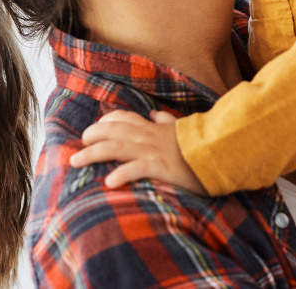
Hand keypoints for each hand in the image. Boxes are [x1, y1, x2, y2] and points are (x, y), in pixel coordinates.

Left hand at [70, 109, 206, 193]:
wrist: (220, 151)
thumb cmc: (200, 142)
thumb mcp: (182, 128)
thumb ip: (167, 121)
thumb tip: (156, 114)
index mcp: (153, 128)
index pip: (124, 118)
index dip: (106, 122)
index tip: (94, 128)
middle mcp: (148, 136)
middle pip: (112, 131)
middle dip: (91, 137)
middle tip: (76, 148)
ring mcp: (152, 151)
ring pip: (116, 147)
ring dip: (93, 153)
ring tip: (76, 161)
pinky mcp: (161, 167)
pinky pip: (137, 169)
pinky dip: (122, 173)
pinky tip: (109, 182)